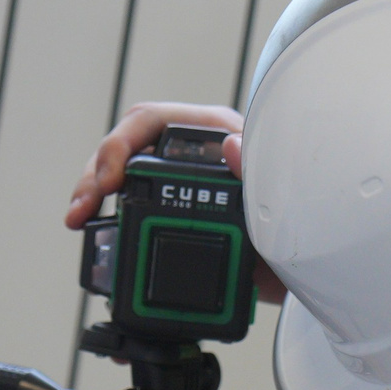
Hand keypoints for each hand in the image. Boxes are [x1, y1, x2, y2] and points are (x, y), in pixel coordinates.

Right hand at [70, 103, 285, 304]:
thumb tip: (229, 142)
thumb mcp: (284, 197)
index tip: (108, 180)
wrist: (312, 268)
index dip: (121, 145)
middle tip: (81, 209)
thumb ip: (260, 170)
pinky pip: (133, 210)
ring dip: (94, 196)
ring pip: (123, 178)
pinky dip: (109, 223)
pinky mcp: (177, 215)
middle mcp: (193, 154)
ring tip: (78, 222)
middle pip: (127, 148)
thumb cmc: (306, 219)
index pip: (153, 121)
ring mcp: (181, 185)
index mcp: (217, 135)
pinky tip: (94, 238)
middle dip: (95, 174)